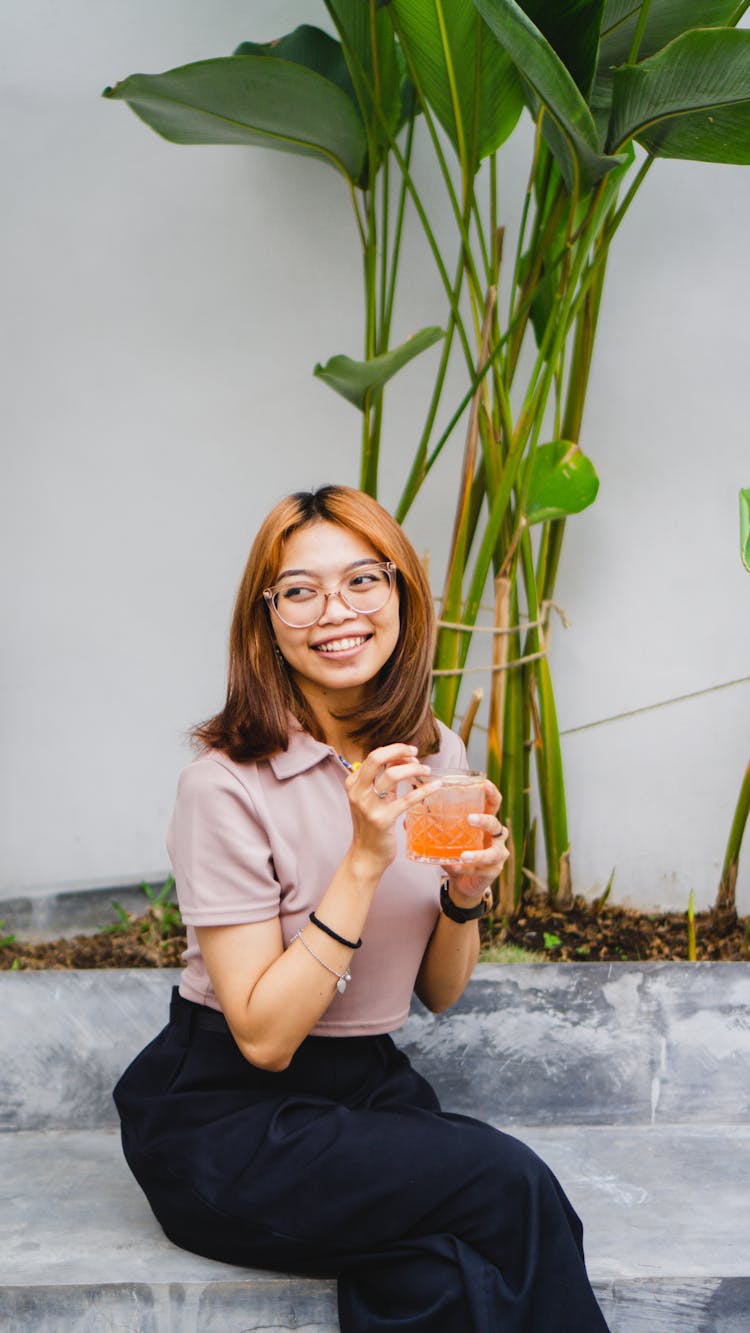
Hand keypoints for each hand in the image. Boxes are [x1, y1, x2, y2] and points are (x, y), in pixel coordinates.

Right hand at [346, 743, 440, 872]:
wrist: (366, 855)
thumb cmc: (372, 825)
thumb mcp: (372, 798)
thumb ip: (383, 780)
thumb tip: (402, 759)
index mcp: (353, 783)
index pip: (374, 756)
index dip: (394, 750)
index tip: (409, 753)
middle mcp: (358, 792)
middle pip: (376, 758)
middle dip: (398, 750)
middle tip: (415, 752)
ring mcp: (369, 806)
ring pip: (392, 775)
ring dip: (413, 769)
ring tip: (426, 770)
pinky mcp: (382, 820)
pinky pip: (407, 799)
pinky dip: (424, 790)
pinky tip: (435, 786)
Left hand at [442, 779, 508, 903]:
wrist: (462, 881)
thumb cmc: (456, 852)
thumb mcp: (444, 837)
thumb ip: (430, 827)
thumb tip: (406, 818)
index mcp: (484, 819)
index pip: (492, 802)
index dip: (491, 792)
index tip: (483, 784)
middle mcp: (494, 835)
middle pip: (495, 823)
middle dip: (484, 820)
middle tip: (469, 818)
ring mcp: (497, 853)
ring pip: (494, 851)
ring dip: (479, 853)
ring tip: (464, 855)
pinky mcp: (493, 870)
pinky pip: (484, 869)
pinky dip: (470, 869)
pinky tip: (458, 868)